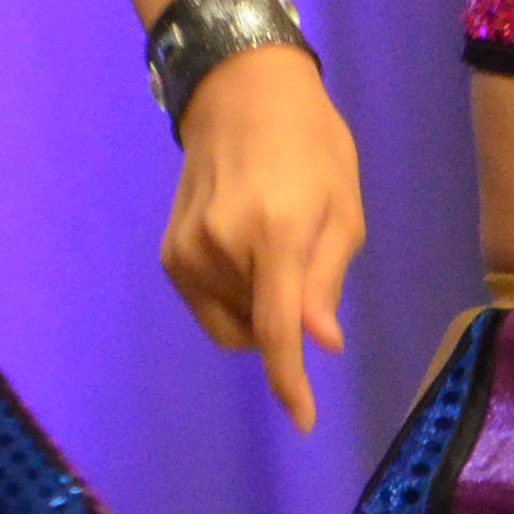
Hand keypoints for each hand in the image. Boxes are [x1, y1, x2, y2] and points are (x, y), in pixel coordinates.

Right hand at [161, 40, 362, 431]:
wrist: (242, 93)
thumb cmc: (312, 146)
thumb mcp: (344, 208)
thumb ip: (328, 279)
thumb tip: (320, 344)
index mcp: (275, 234)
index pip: (277, 329)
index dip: (289, 382)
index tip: (303, 420)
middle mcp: (221, 248)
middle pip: (257, 330)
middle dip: (285, 320)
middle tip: (303, 261)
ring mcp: (187, 252)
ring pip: (231, 324)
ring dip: (256, 310)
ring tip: (271, 249)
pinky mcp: (169, 254)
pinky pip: (206, 307)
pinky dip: (230, 300)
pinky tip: (242, 255)